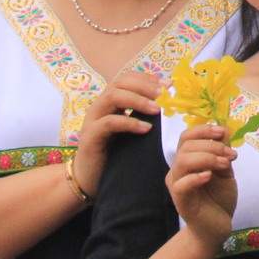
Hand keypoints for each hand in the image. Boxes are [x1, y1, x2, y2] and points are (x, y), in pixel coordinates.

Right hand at [71, 65, 162, 200]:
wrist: (89, 180)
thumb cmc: (114, 156)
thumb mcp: (130, 132)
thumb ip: (143, 117)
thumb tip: (170, 106)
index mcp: (110, 102)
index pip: (127, 78)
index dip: (148, 78)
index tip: (168, 85)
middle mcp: (99, 106)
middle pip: (120, 82)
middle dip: (144, 85)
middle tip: (164, 94)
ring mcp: (92, 120)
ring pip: (113, 96)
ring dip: (138, 100)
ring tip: (157, 109)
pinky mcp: (90, 137)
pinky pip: (109, 122)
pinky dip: (129, 122)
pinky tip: (146, 129)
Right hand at [167, 122, 238, 247]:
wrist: (216, 227)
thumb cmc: (218, 198)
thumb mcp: (225, 170)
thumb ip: (222, 152)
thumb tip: (224, 129)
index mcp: (187, 160)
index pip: (186, 137)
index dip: (203, 130)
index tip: (222, 132)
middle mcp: (178, 170)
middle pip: (187, 146)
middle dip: (212, 145)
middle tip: (231, 155)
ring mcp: (177, 185)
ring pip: (183, 161)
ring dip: (207, 157)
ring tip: (225, 165)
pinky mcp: (181, 201)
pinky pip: (182, 184)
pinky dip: (195, 177)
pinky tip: (209, 176)